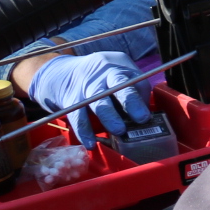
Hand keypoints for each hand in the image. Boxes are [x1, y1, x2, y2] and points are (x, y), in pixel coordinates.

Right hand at [25, 51, 152, 148]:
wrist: (62, 73)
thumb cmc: (102, 80)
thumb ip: (132, 92)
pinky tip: (90, 143)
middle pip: (119, 84)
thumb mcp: (117, 76)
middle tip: (141, 118)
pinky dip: (84, 131)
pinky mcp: (71, 99)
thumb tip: (146, 118)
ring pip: (99, 100)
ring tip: (119, 131)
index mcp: (119, 66)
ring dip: (109, 116)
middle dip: (131, 101)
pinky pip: (78, 116)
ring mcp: (86, 85)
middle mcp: (103, 73)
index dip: (142, 98)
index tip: (147, 116)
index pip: (137, 81)